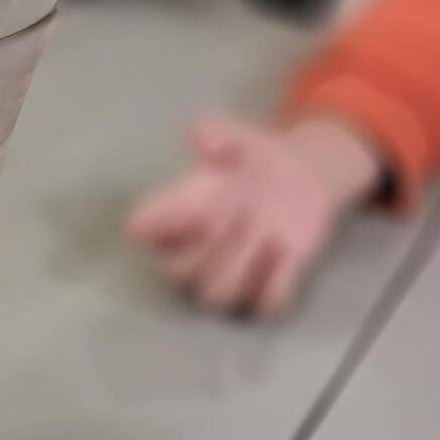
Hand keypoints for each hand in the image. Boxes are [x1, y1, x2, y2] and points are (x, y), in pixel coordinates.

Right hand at [127, 115, 381, 316]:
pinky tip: (289, 253)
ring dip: (243, 266)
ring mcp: (228, 274)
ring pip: (216, 296)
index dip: (160, 224)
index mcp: (174, 214)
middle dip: (212, 244)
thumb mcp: (235, 136)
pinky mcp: (265, 288)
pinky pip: (263, 306)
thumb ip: (216, 132)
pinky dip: (276, 285)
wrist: (299, 177)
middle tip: (246, 210)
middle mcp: (192, 251)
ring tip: (272, 234)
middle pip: (178, 273)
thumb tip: (203, 140)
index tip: (196, 201)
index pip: (140, 232)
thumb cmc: (252, 158)